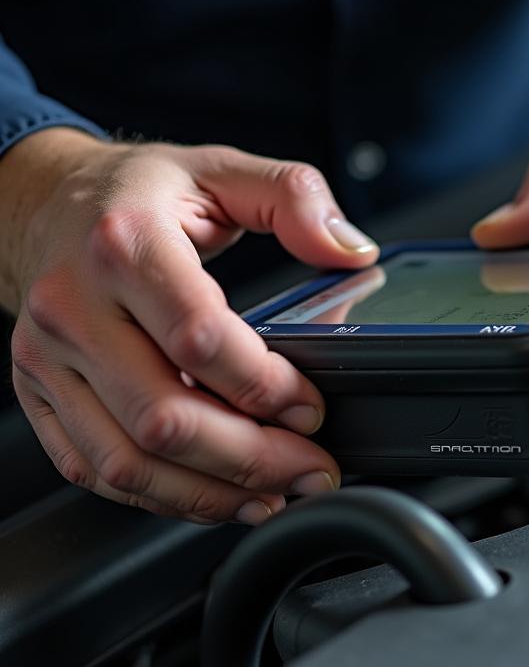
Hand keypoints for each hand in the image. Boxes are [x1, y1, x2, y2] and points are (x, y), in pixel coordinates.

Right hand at [2, 129, 378, 522]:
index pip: (199, 340)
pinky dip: (162, 497)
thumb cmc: (134, 193)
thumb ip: (295, 197)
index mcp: (124, 244)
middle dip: (252, 460)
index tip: (312, 408)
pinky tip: (216, 494)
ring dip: (211, 494)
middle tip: (312, 469)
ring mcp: (48, 359)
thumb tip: (350, 249)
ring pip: (127, 460)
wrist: (41, 204)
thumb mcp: (221, 170)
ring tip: (275, 495)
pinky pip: (96, 469)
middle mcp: (73, 306)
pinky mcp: (40, 396)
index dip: (266, 387)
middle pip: (164, 418)